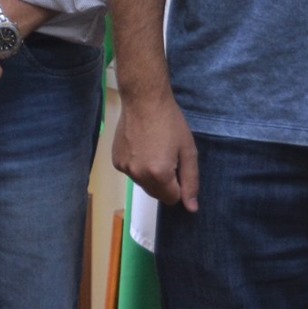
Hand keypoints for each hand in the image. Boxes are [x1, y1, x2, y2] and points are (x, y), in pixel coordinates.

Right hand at [113, 89, 198, 212]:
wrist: (143, 100)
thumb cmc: (170, 123)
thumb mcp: (188, 150)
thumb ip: (191, 181)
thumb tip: (191, 208)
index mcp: (159, 175)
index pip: (172, 199)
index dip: (179, 185)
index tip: (178, 165)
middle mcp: (138, 176)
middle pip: (157, 194)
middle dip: (165, 182)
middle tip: (167, 156)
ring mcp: (124, 169)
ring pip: (143, 184)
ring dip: (150, 175)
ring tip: (153, 149)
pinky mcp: (116, 161)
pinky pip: (132, 173)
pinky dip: (138, 166)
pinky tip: (141, 147)